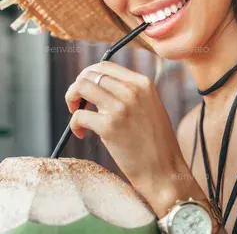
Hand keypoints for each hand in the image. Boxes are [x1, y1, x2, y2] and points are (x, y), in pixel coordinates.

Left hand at [65, 61, 185, 198]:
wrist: (164, 171)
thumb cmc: (154, 142)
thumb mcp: (149, 106)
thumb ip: (129, 92)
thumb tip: (98, 85)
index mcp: (143, 83)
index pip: (105, 65)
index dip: (89, 74)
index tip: (86, 89)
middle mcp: (132, 90)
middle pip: (89, 74)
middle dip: (77, 87)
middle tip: (78, 103)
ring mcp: (121, 107)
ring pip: (81, 87)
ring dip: (72, 100)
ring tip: (77, 115)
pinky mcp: (109, 126)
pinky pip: (79, 115)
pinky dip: (74, 124)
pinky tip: (82, 134)